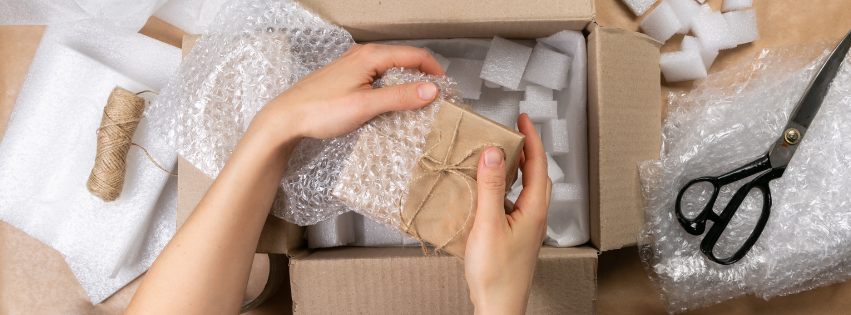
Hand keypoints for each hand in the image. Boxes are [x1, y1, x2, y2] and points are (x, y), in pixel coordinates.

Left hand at [252, 43, 444, 143]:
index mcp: (371, 56)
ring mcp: (354, 67)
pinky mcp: (348, 79)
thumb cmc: (319, 110)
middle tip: (436, 101)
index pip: (415, 55)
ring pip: (391, 71)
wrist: (286, 118)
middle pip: (405, 61)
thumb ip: (400, 97)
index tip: (447, 90)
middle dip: (424, 79)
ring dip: (407, 86)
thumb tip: (430, 90)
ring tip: (417, 107)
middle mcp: (363, 56)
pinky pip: (378, 79)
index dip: (436, 72)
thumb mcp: (365, 106)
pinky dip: (391, 91)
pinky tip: (391, 108)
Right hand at [464, 113, 551, 314]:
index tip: (523, 119)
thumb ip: (490, 188)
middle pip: (536, 175)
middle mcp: (535, 217)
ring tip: (499, 156)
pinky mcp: (515, 237)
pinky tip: (489, 192)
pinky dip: (505, 188)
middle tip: (513, 132)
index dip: (531, 139)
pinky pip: (515, 203)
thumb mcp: (488, 225)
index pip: (537, 165)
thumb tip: (493, 153)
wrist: (498, 306)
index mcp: (534, 210)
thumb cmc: (495, 274)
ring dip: (516, 169)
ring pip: (526, 189)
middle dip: (526, 150)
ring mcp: (526, 228)